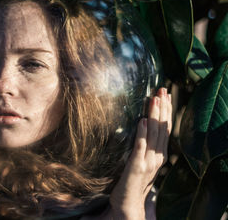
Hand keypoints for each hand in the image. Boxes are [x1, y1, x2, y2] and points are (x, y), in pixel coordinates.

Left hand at [81, 88, 171, 219]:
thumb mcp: (142, 161)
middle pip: (162, 128)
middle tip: (162, 89)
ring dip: (153, 116)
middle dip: (163, 108)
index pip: (165, 128)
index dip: (166, 111)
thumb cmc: (132, 182)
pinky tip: (141, 121)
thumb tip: (140, 124)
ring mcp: (148, 162)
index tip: (166, 95)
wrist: (128, 205)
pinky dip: (141, 134)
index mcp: (159, 154)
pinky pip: (140, 147)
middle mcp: (157, 157)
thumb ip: (143, 146)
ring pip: (153, 135)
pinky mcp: (136, 167)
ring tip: (154, 99)